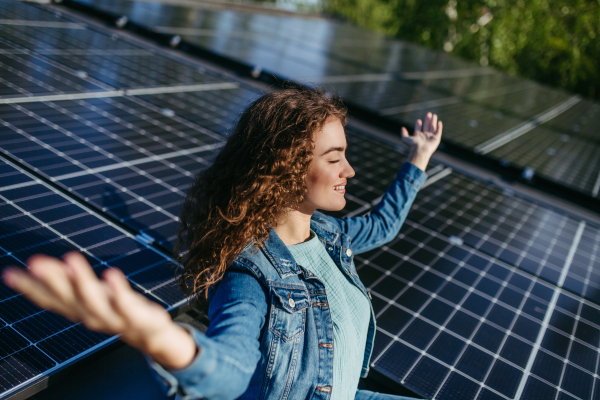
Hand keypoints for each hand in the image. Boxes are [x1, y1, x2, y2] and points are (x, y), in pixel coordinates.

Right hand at [2, 252, 196, 369]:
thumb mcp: (92, 293)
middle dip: (52, 281)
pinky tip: (111, 273)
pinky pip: (125, 305)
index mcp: (79, 310)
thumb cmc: (117, 309)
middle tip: (35, 262)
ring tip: (71, 258)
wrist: (152, 333)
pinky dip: (118, 291)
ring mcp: (113, 319)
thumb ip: (67, 279)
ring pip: (94, 302)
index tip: (10, 273)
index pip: (50, 299)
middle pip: (69, 299)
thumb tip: (39, 263)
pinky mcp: (137, 318)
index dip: (30, 288)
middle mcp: (91, 316)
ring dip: (81, 281)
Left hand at [400, 112, 442, 171]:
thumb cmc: (413, 146)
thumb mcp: (405, 139)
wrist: (420, 151)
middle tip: (428, 113)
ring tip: (434, 115)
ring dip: (433, 121)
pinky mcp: (436, 139)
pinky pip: (438, 132)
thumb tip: (402, 128)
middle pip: (426, 126)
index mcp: (418, 136)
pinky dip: (439, 127)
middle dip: (427, 120)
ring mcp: (430, 137)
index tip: (418, 120)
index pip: (418, 129)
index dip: (418, 124)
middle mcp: (424, 136)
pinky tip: (439, 122)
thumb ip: (403, 133)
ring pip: (432, 127)